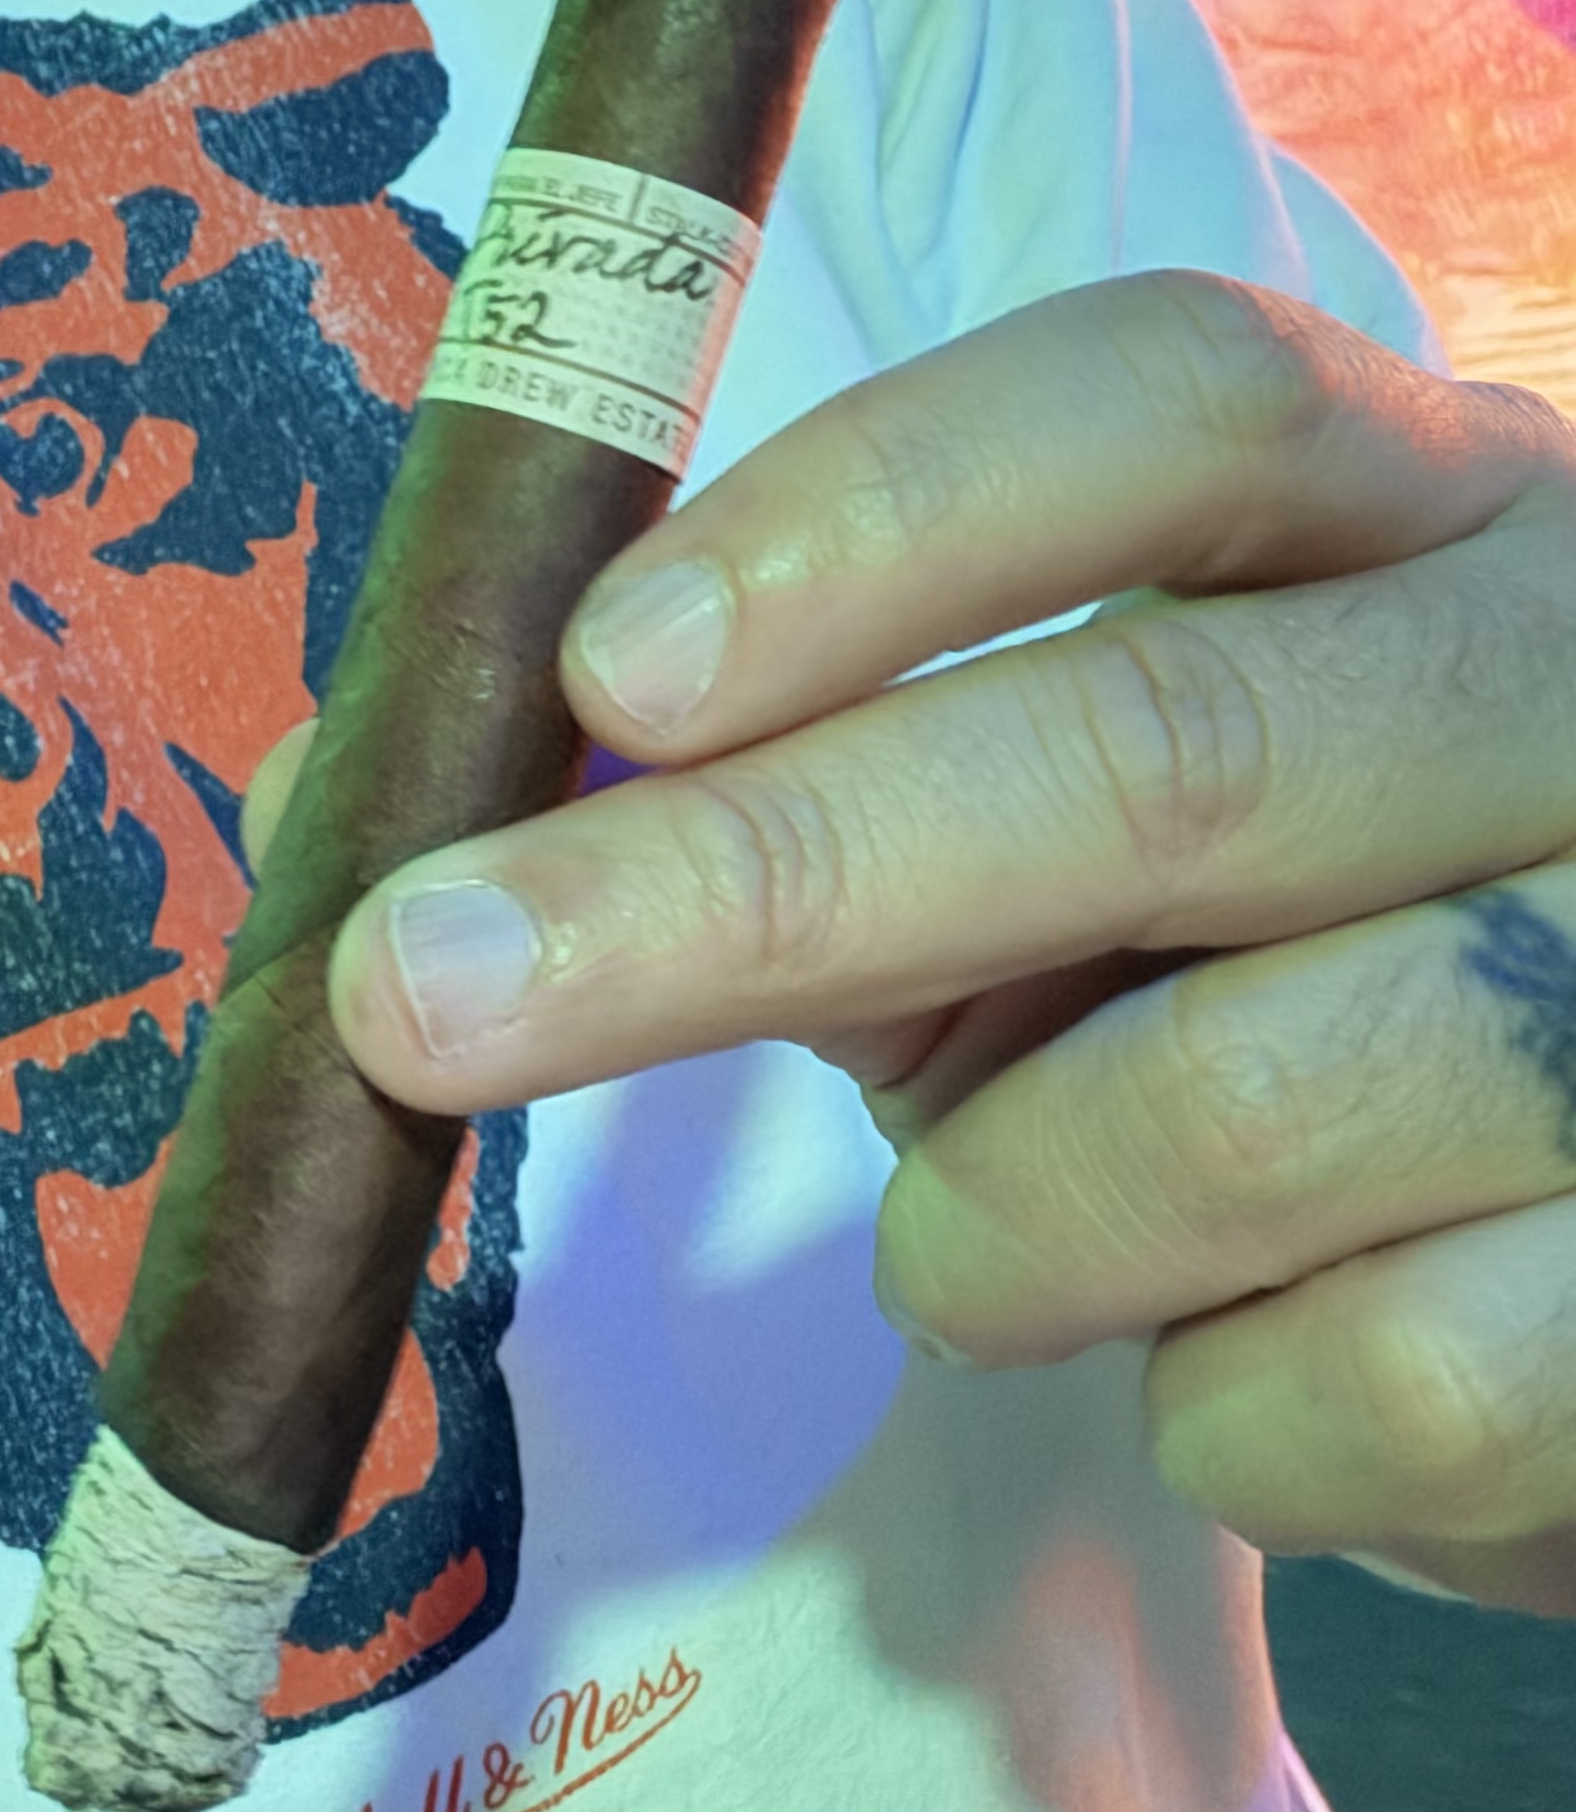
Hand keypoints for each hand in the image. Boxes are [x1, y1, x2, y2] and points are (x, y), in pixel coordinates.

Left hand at [297, 271, 1575, 1614]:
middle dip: (747, 883)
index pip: (1179, 401)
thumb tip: (386, 795)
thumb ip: (801, 781)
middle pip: (1157, 738)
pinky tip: (1226, 1351)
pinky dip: (1205, 1410)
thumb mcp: (1057, 842)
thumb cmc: (1264, 978)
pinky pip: (1370, 1386)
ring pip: (1240, 1102)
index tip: (604, 671)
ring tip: (984, 1244)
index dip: (875, 518)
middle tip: (423, 993)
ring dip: (999, 1219)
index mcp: (1425, 513)